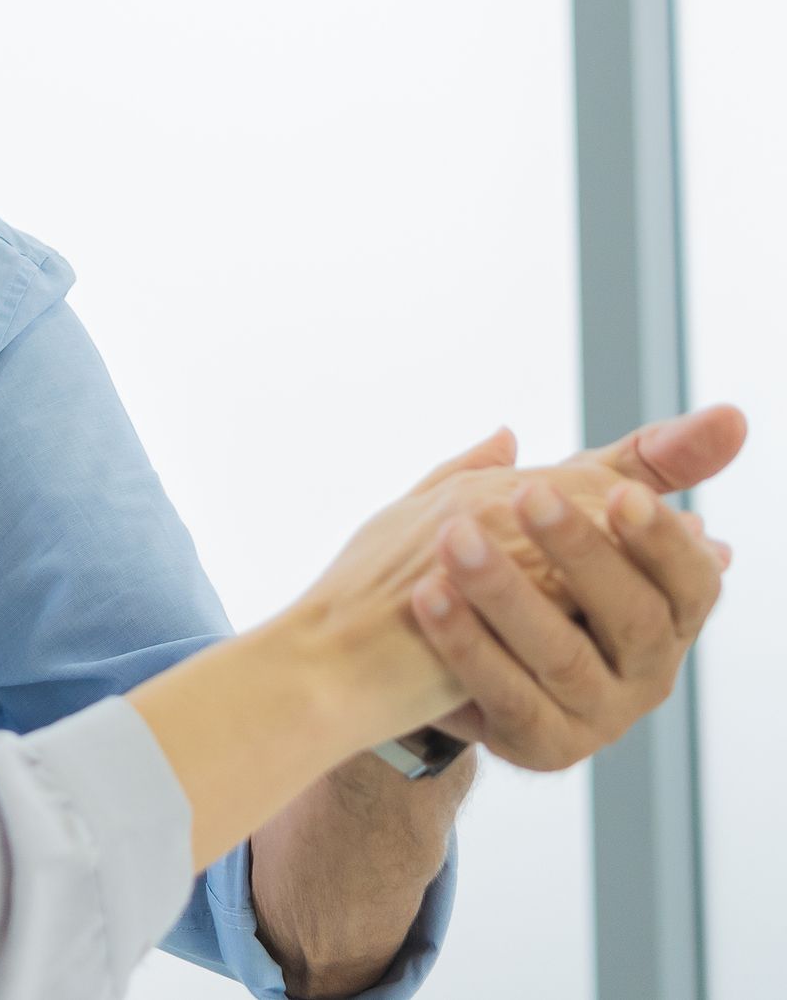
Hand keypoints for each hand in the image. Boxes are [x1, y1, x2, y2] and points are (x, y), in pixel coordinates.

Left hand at [275, 416, 727, 742]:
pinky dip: (466, 644)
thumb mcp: (590, 503)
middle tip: (528, 491)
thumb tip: (734, 415)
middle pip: (631, 617)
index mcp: (673, 612)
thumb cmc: (542, 558)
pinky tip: (426, 595)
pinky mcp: (543, 746)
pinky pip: (506, 695)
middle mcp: (651, 671)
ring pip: (562, 656)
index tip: (620, 491)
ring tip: (452, 535)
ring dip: (506, 592)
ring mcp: (601, 715)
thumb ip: (653, 463)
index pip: (691, 580)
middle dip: (579, 553)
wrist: (461, 650)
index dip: (660, 539)